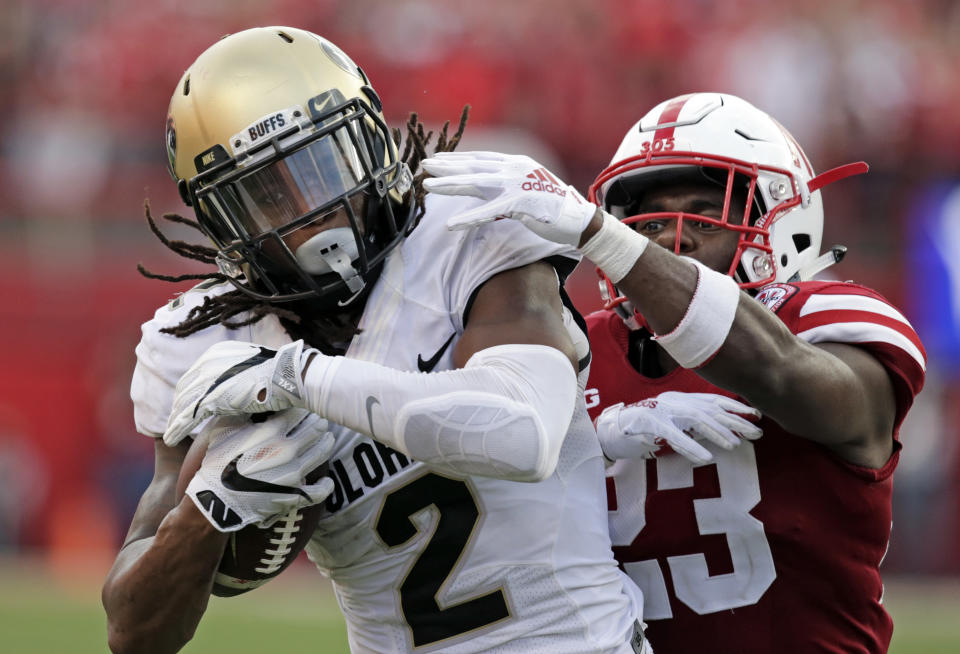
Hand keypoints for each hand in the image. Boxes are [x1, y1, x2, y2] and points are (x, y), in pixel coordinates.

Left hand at [164, 340, 315, 445]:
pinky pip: (188, 416)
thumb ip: (237, 374)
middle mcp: (208, 363)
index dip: (190, 392)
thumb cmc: (279, 372)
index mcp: (217, 353)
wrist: (287, 375)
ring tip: (171, 435)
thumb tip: (236, 385)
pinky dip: (178, 428)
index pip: (196, 375)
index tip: (188, 405)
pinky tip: (172, 439)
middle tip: (176, 422)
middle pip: (186, 389)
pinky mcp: (211, 397)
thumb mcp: (252, 366)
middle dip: (178, 407)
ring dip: (175, 421)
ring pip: (184, 404)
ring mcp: (209, 380)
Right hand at [185, 409, 335, 531]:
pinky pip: (320, 490)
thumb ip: (241, 411)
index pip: (299, 412)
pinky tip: (326, 480)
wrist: (214, 501)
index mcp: (272, 430)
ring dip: (327, 443)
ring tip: (329, 439)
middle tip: (322, 420)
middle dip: (319, 423)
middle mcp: (288, 449)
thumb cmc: (215, 463)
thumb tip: (252, 395)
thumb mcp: (222, 429)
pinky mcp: (294, 495)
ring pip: (321, 452)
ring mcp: (294, 473)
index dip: (304, 408)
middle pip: (315, 430)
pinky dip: (325, 484)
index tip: (307, 406)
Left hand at [421, 151, 596, 245]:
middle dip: (447, 166)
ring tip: (428, 187)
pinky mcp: (520, 203)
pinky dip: (468, 218)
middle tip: (424, 166)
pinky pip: (488, 213)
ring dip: (450, 185)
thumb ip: (507, 186)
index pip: (481, 159)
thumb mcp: (528, 189)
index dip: (458, 159)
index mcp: (516, 164)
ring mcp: (516, 185)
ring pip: (476, 183)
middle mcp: (514, 169)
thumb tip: (488, 188)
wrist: (579, 219)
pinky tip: (450, 224)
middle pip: (473, 166)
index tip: (437, 160)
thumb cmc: (553, 208)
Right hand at [595, 392, 761, 465]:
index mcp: (680, 400)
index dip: (736, 407)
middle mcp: (673, 402)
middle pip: (710, 409)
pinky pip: (674, 436)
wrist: (610, 432)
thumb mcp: (676, 426)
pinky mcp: (649, 424)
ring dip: (717, 433)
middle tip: (757, 433)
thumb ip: (696, 426)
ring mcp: (661, 411)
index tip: (757, 415)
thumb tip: (725, 431)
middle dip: (735, 421)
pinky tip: (705, 457)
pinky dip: (691, 446)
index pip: (713, 400)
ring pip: (695, 419)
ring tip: (735, 444)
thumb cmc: (645, 432)